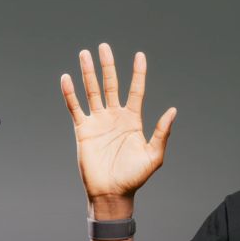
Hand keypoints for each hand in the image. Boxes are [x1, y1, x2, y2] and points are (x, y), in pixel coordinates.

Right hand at [60, 43, 176, 201]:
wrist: (111, 193)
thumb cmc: (134, 178)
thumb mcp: (154, 156)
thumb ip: (162, 132)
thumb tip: (173, 111)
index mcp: (133, 120)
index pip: (136, 90)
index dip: (138, 73)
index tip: (139, 55)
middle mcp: (115, 117)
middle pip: (110, 84)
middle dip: (107, 65)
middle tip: (103, 47)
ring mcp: (98, 122)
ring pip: (92, 91)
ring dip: (88, 73)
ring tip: (84, 54)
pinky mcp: (83, 130)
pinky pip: (75, 107)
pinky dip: (70, 93)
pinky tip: (67, 78)